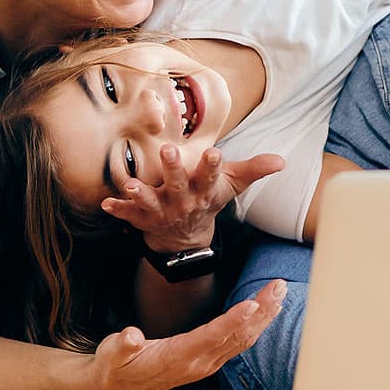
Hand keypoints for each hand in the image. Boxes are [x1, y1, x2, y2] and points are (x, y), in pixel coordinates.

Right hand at [86, 279, 287, 389]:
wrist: (117, 387)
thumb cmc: (116, 365)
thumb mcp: (112, 354)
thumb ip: (122, 345)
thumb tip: (130, 336)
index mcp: (178, 357)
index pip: (211, 336)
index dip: (233, 320)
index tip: (253, 305)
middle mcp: (198, 362)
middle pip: (237, 335)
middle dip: (261, 311)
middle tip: (279, 287)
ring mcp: (205, 363)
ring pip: (242, 339)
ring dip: (263, 316)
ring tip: (279, 294)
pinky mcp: (207, 361)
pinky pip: (237, 343)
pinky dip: (254, 326)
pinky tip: (264, 313)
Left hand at [101, 145, 285, 251]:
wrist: (185, 238)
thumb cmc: (207, 200)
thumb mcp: (231, 185)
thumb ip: (255, 170)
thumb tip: (283, 161)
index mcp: (203, 190)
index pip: (211, 176)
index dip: (212, 165)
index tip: (214, 152)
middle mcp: (183, 201)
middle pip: (178, 184)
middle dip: (173, 169)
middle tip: (168, 150)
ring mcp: (161, 210)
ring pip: (151, 201)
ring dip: (141, 193)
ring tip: (132, 184)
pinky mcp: (142, 217)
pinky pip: (128, 214)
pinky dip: (118, 210)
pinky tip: (106, 204)